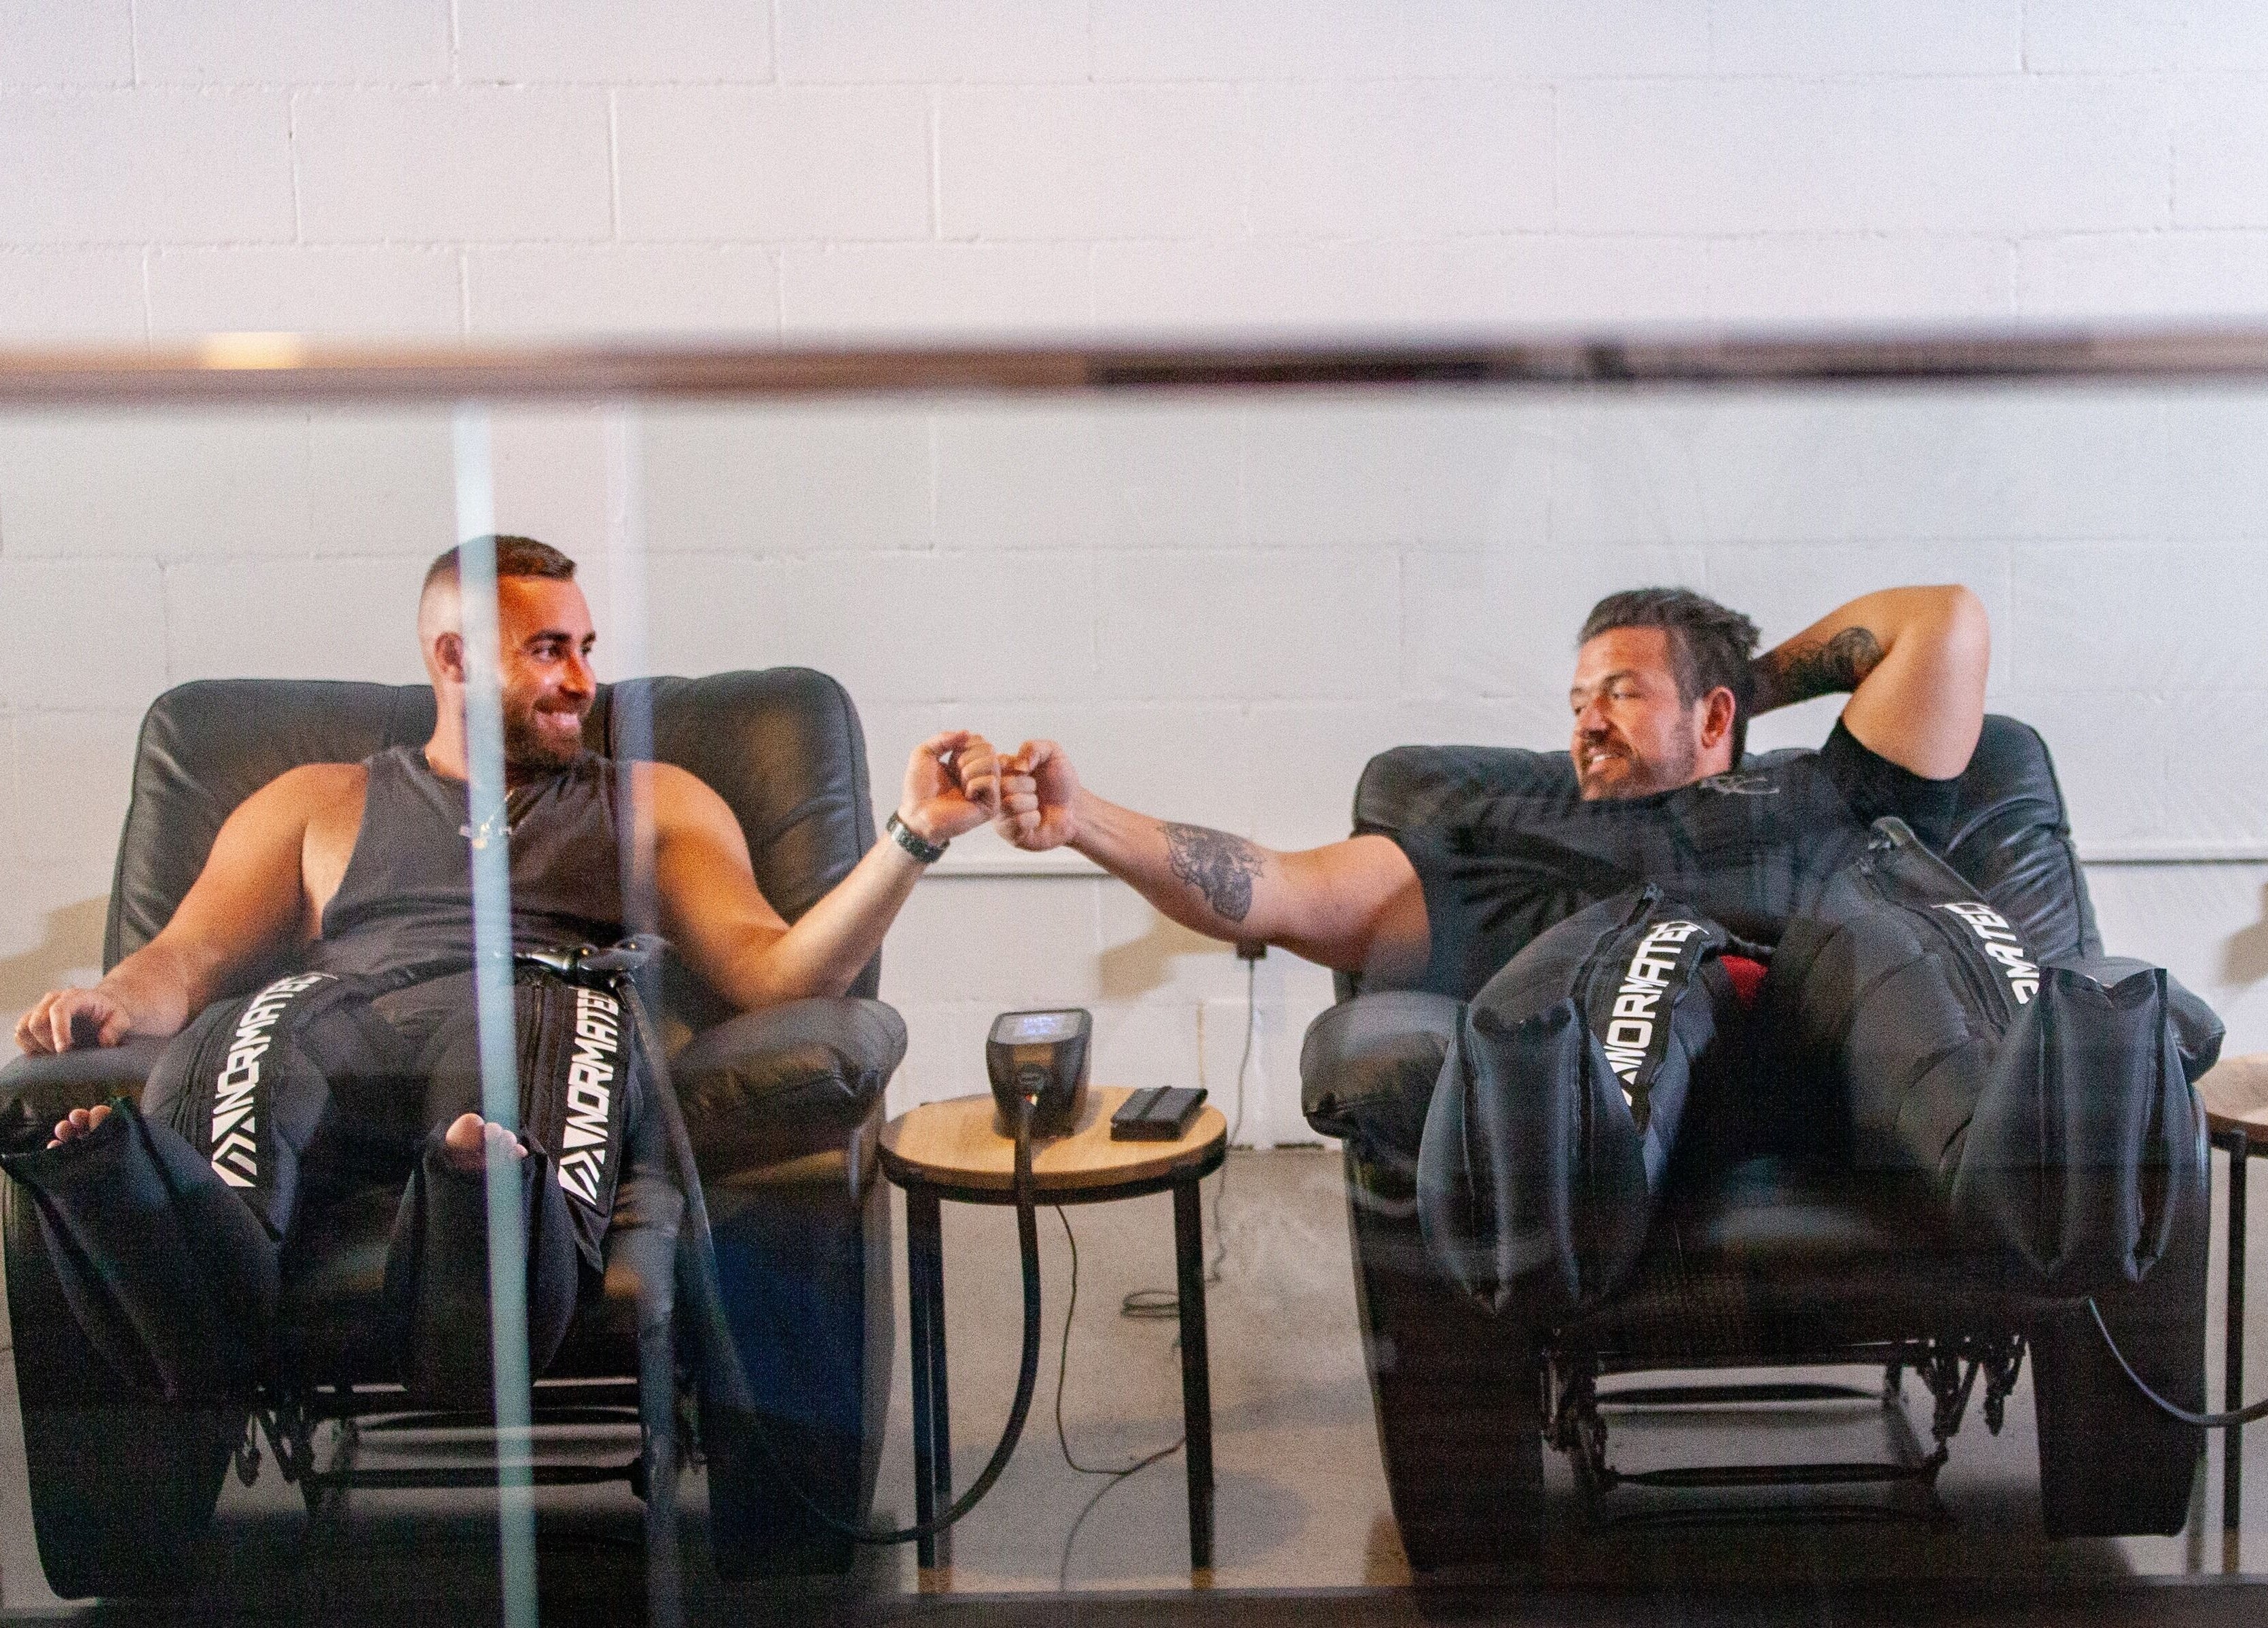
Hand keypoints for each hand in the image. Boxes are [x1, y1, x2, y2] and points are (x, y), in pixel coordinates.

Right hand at [14, 987, 130, 1054]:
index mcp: (74, 996)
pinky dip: (28, 1046)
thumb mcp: (121, 1019)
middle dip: (47, 1043)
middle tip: (65, 1055)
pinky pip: (20, 1034)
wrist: (100, 1006)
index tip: (64, 1050)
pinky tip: (45, 1053)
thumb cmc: (110, 1013)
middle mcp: (53, 999)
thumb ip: (115, 1029)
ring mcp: (40, 1008)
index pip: (58, 1010)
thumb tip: (104, 1041)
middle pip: (36, 1022)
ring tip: (55, 1054)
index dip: (58, 1031)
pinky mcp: (32, 1019)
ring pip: (23, 1028)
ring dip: (35, 1046)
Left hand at [898, 730, 1000, 847]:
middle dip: (966, 757)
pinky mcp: (990, 806)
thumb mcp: (924, 753)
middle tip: (955, 773)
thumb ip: (943, 738)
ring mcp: (988, 791)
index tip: (949, 761)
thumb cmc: (918, 789)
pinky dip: (974, 784)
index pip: (980, 741)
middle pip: (989, 749)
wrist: (916, 814)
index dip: (963, 744)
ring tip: (960, 783)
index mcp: (969, 763)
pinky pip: (991, 781)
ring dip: (969, 769)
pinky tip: (966, 795)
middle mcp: (981, 775)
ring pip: (992, 762)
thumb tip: (966, 733)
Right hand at [998, 739, 1079, 851]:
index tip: (1029, 771)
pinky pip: (1018, 822)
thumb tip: (1019, 766)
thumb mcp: (1052, 753)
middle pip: (1003, 785)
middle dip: (1028, 785)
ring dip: (1032, 802)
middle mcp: (996, 796)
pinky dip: (1034, 818)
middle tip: (1036, 789)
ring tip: (1037, 804)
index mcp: (1001, 774)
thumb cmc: (1061, 782)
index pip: (995, 766)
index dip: (1017, 768)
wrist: (1075, 808)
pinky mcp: (1010, 835)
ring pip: (1010, 804)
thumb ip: (1033, 748)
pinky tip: (1037, 818)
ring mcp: (1002, 816)